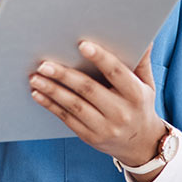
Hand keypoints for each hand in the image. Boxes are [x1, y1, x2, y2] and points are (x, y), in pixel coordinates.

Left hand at [28, 41, 166, 177]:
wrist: (142, 145)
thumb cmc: (140, 105)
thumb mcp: (146, 84)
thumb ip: (141, 61)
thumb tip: (144, 36)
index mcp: (136, 94)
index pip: (116, 73)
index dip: (100, 58)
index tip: (82, 44)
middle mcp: (121, 112)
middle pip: (88, 90)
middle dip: (64, 75)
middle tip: (44, 64)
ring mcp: (105, 127)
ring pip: (74, 105)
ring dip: (52, 90)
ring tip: (35, 77)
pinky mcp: (91, 137)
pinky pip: (67, 119)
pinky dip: (50, 105)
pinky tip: (37, 94)